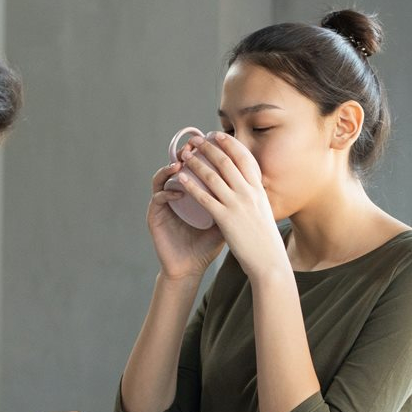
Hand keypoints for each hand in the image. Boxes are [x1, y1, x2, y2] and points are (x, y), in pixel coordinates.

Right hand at [148, 146, 224, 280]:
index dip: (202, 154)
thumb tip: (256, 186)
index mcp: (189, 193)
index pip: (194, 166)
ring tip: (181, 164)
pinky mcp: (155, 216)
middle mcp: (174, 194)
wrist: (190, 268)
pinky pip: (158, 198)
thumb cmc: (207, 245)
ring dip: (170, 169)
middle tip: (194, 145)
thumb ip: (234, 204)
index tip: (214, 143)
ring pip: (162, 178)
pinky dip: (168, 193)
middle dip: (185, 154)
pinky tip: (178, 192)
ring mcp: (163, 204)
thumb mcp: (225, 221)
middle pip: (177, 166)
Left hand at [176, 133, 287, 279]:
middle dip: (208, 148)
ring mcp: (237, 205)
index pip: (244, 158)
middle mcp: (249, 193)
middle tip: (195, 141)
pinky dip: (191, 186)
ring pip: (212, 177)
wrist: (269, 261)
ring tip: (184, 155)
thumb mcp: (264, 212)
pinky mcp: (225, 219)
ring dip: (196, 163)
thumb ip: (255, 197)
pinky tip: (181, 179)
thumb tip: (249, 187)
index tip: (218, 135)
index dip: (230, 144)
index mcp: (259, 189)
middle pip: (225, 162)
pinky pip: (204, 198)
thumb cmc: (265, 239)